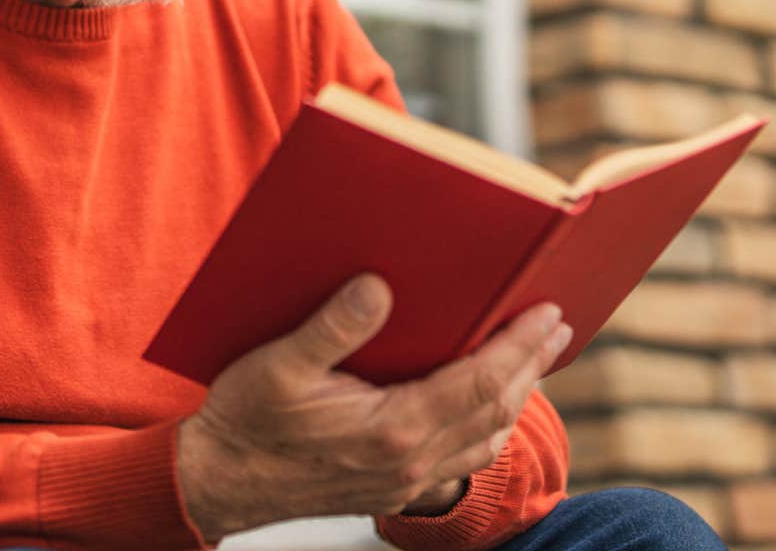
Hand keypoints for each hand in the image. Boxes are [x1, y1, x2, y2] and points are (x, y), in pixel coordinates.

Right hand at [175, 275, 571, 541]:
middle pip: (495, 413)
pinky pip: (461, 461)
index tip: (549, 314)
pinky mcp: (392, 489)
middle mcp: (409, 462)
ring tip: (532, 361)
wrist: (217, 483)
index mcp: (391, 428)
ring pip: (484, 442)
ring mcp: (403, 481)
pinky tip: (483, 408)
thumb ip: (333, 326)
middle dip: (532, 366)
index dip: (520, 346)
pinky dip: (485, 429)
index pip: (481, 383)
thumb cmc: (244, 421)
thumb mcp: (278, 364)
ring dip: (515, 399)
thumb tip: (378, 287)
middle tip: (558, 327)